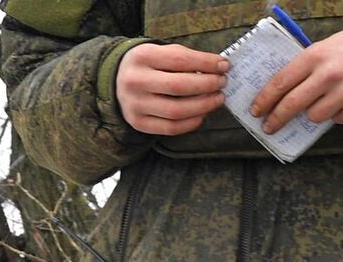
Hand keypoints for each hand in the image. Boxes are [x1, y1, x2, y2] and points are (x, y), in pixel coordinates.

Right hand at [114, 43, 228, 135]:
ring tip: (217, 99)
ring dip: (203, 106)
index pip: (180, 60)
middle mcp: (135, 81)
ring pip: (176, 111)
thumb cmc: (149, 65)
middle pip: (178, 86)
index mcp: (142, 57)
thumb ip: (186, 59)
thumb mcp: (162, 52)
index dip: (206, 64)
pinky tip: (202, 114)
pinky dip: (191, 123)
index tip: (224, 66)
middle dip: (207, 85)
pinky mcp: (138, 122)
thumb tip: (218, 69)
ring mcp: (135, 104)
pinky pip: (170, 128)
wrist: (117, 81)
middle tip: (222, 83)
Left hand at [248, 29, 342, 133]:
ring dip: (315, 112)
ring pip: (315, 117)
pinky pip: (339, 120)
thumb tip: (277, 94)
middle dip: (276, 119)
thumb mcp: (324, 48)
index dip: (265, 99)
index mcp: (316, 56)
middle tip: (268, 127)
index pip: (281, 83)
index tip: (256, 111)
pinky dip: (339, 113)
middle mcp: (330, 75)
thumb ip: (304, 68)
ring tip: (327, 98)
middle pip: (292, 105)